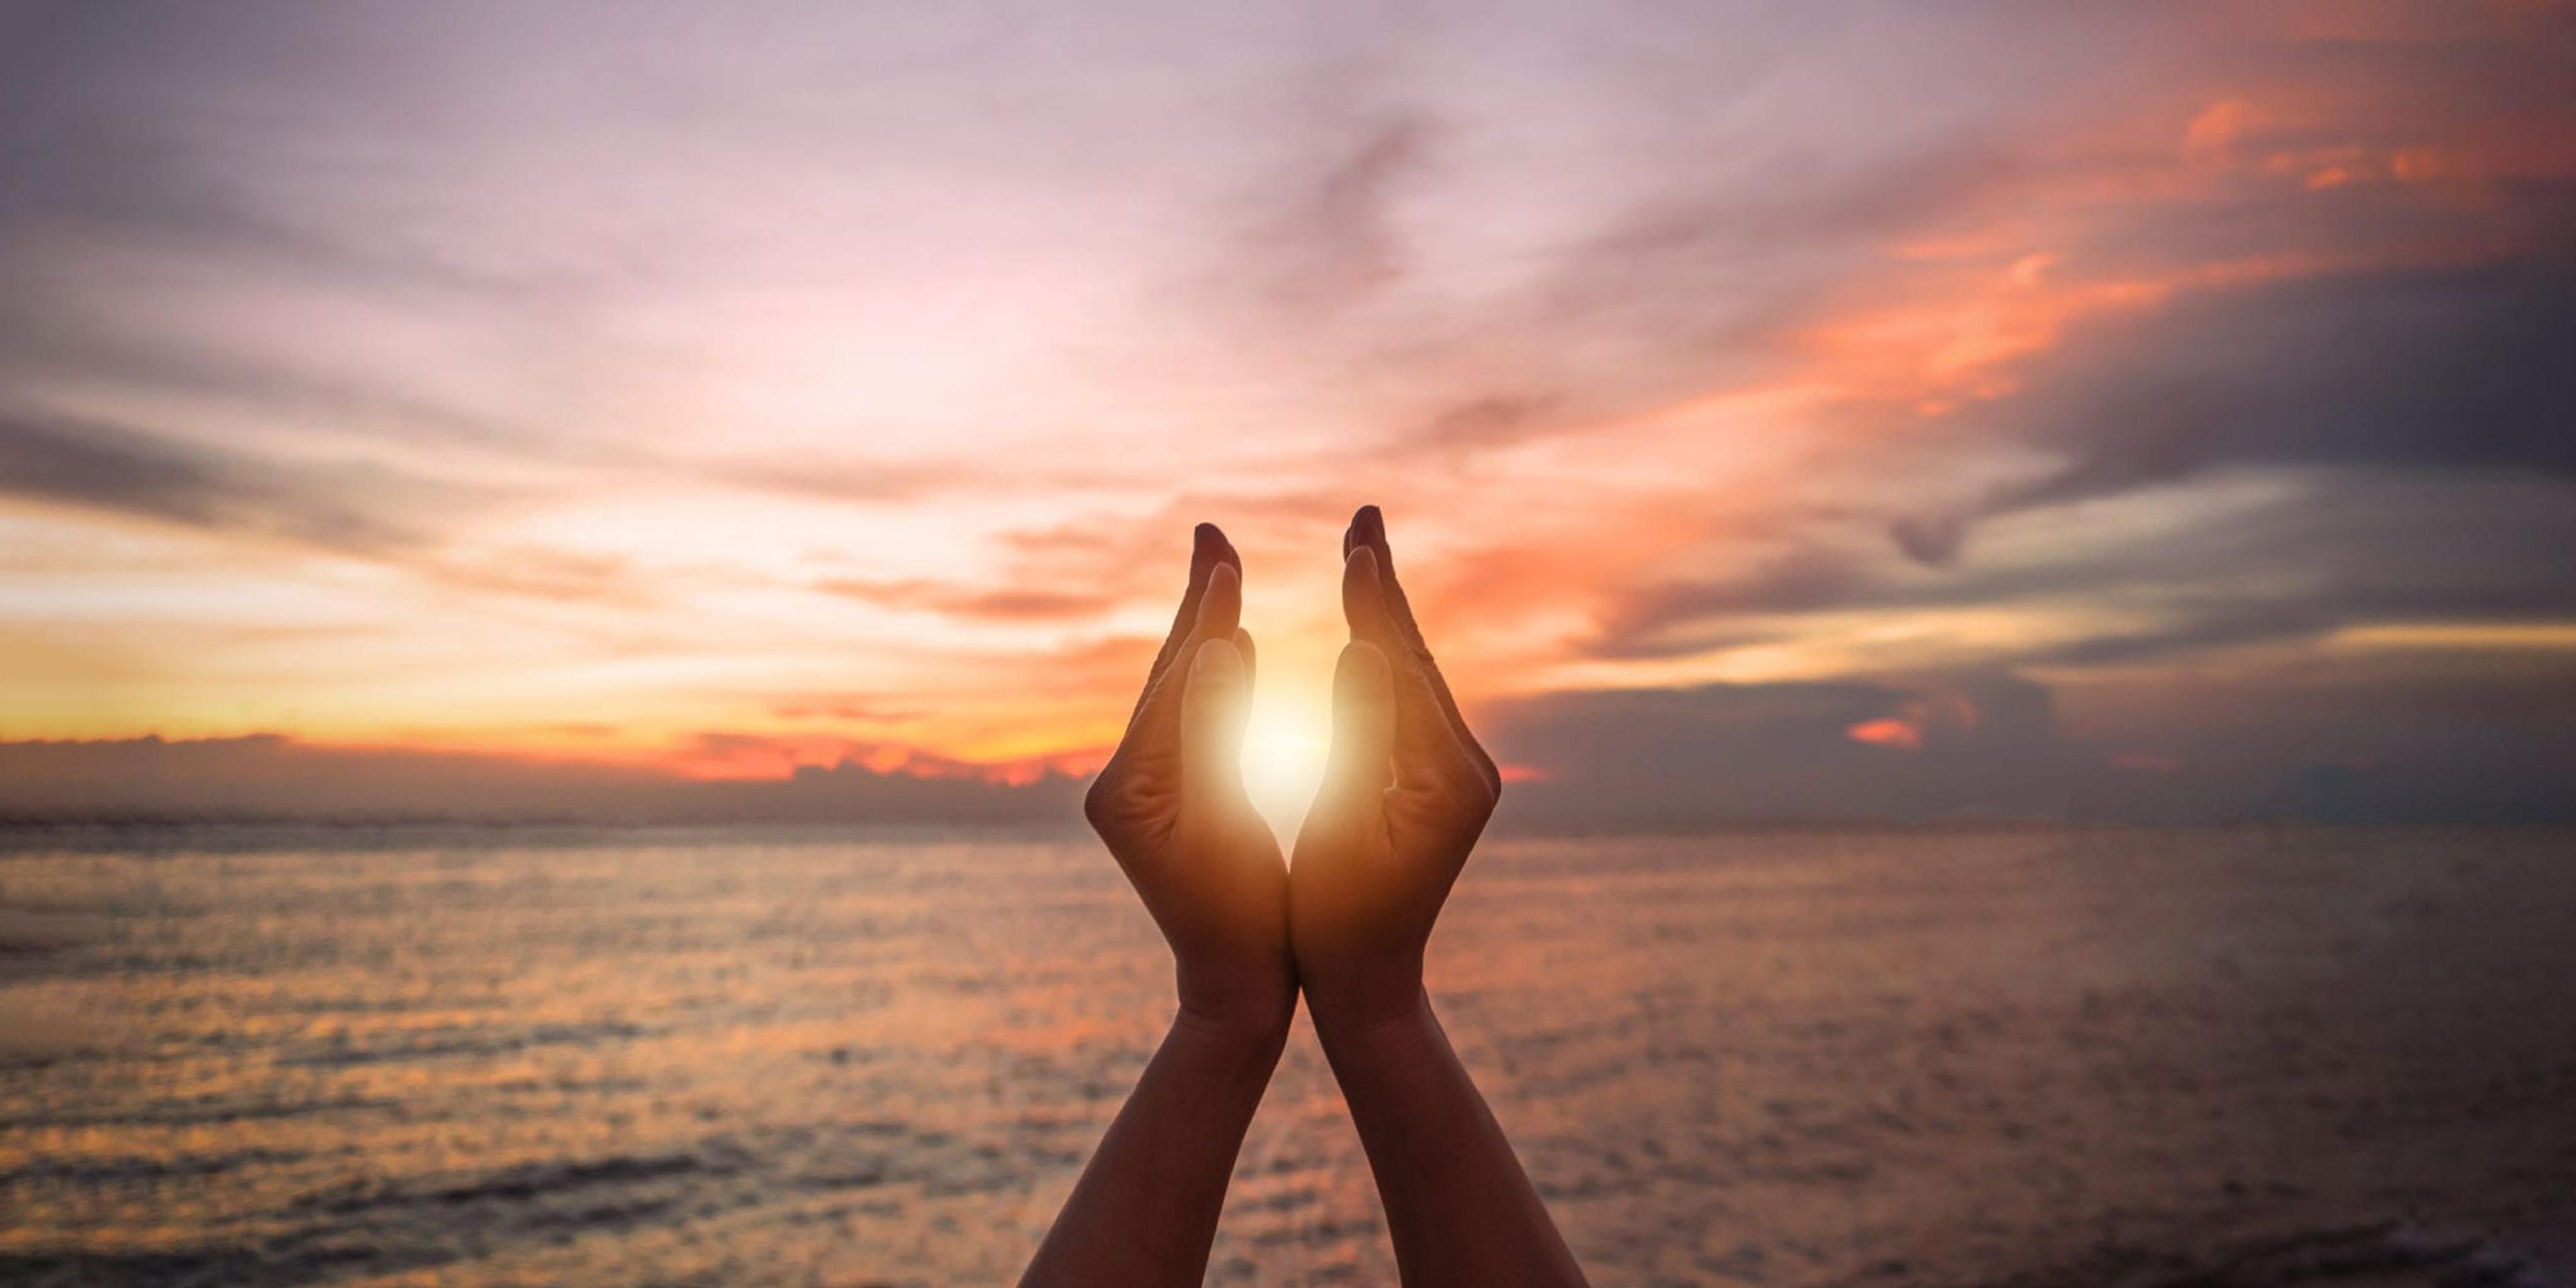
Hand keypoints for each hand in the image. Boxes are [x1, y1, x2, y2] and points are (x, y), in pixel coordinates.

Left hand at [1084, 523, 1294, 1038]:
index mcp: (1126, 787)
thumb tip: (1215, 648)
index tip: (1223, 552)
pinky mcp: (1168, 801)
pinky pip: (1195, 721)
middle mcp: (1122, 781)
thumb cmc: (1239, 921)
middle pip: (1166, 676)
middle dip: (1194, 605)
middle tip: (1210, 533)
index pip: (1170, 681)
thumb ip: (1214, 734)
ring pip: (1180, 693)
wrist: (1235, 992)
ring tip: (1221, 574)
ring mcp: (1143, 791)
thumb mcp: (1225, 824)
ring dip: (1204, 633)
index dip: (1201, 615)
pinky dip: (1217, 678)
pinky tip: (1235, 649)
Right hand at [1291, 506, 1501, 1033]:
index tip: (1356, 542)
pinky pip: (1405, 702)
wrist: (1370, 982)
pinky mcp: (1437, 781)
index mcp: (1447, 776)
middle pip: (1418, 659)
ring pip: (1412, 676)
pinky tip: (1365, 630)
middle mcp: (1465, 765)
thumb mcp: (1343, 828)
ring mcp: (1454, 773)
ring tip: (1362, 554)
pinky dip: (1383, 657)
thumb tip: (1363, 651)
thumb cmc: (1340, 921)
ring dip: (1385, 614)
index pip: (1406, 669)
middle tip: (1365, 516)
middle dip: (1385, 588)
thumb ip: (1357, 739)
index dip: (1377, 602)